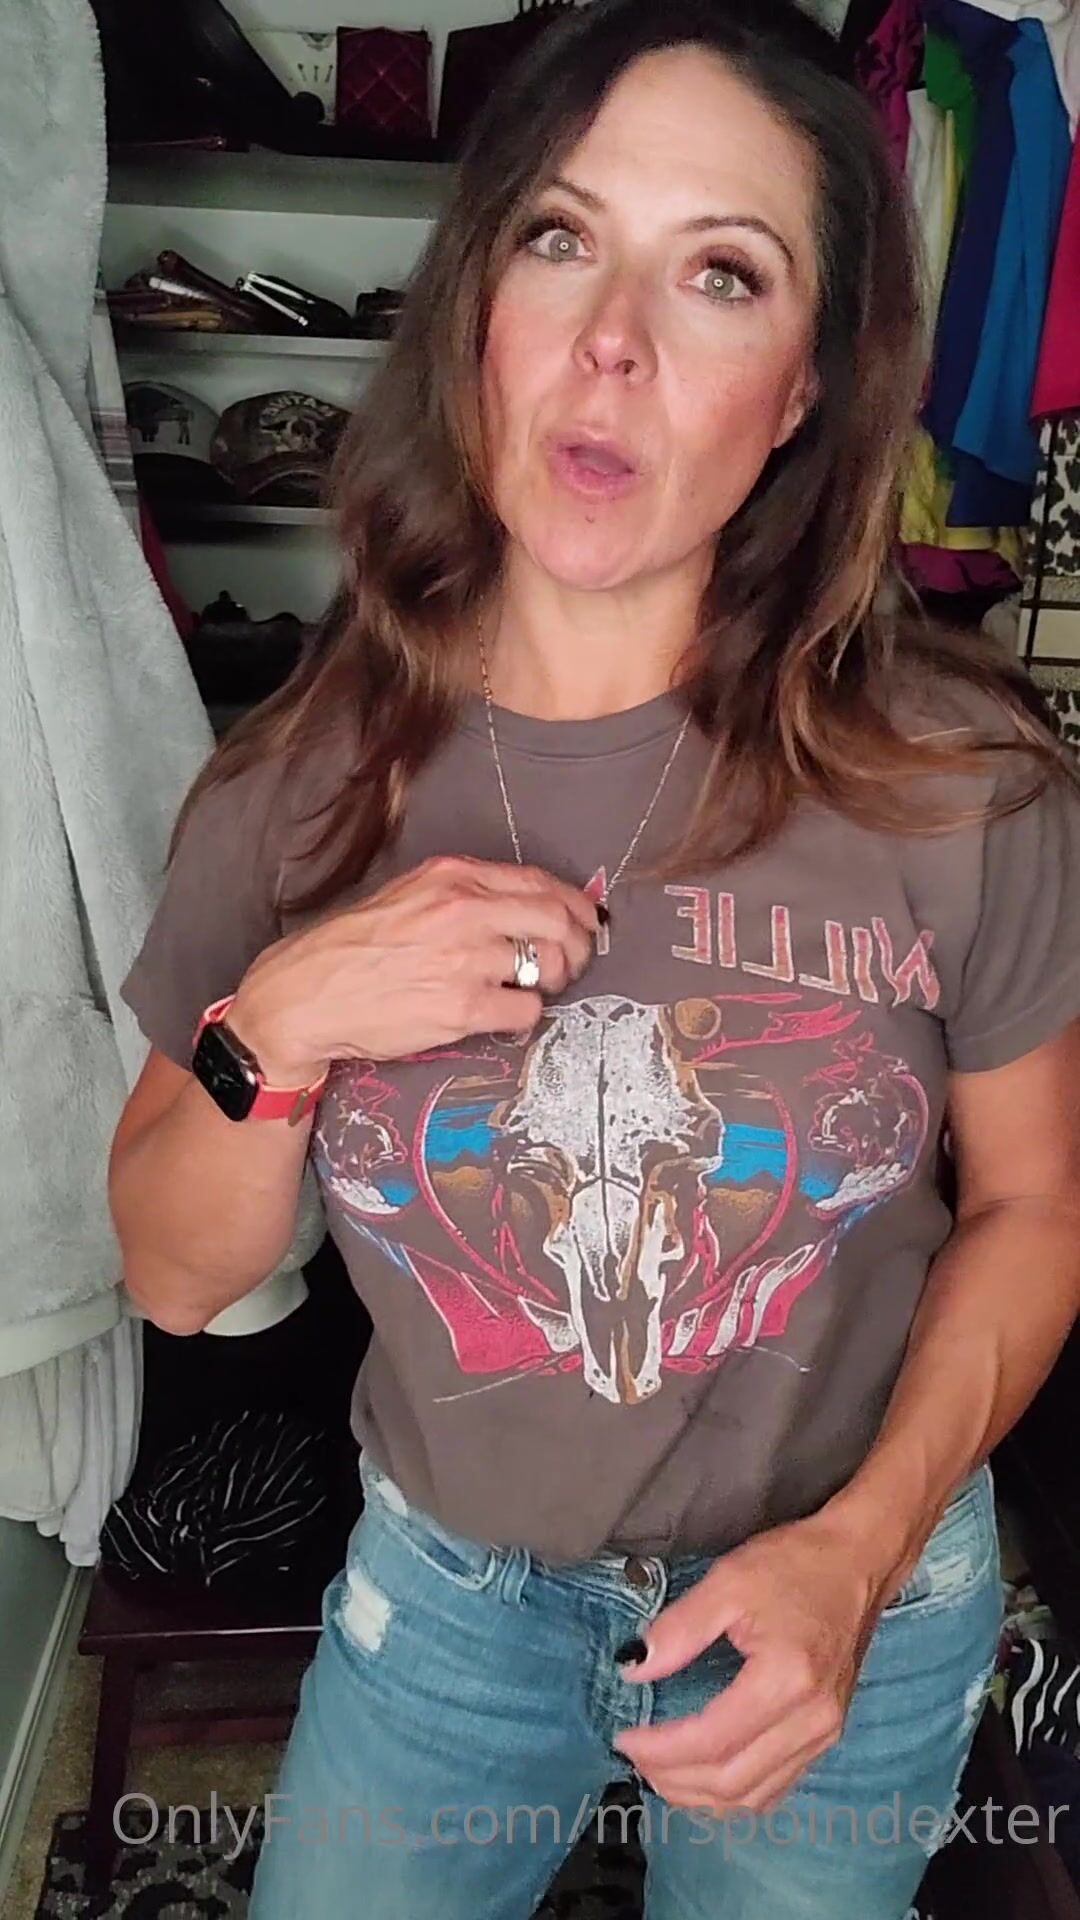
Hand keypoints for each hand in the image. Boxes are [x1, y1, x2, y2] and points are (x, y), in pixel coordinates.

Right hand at [228, 853, 597, 1081]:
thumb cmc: (353, 948)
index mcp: (451, 877)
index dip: (574, 904)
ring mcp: (464, 960)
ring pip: (548, 966)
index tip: (586, 920)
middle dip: (579, 944)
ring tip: (534, 989)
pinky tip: (503, 1013)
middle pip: (556, 920)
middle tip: (574, 962)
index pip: (539, 881)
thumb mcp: (407, 895)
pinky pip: (526, 1010)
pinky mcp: (462, 1008)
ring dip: (553, 981)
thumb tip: (526, 903)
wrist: (305, 996)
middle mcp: (463, 911)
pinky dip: (525, 1014)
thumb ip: (464, 893)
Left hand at [611, 1511, 895, 1817]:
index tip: (623, 1735)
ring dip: (699, 1795)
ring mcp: (825, 1733)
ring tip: (658, 1769)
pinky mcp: (827, 1734)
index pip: (712, 1741)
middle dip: (672, 1778)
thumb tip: (633, 1669)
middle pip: (731, 1781)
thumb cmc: (795, 1564)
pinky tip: (704, 1772)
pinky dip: (733, 1791)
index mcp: (786, 1681)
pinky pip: (775, 1786)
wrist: (859, 1561)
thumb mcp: (729, 1580)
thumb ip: (679, 1628)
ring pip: (753, 1795)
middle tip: (633, 1754)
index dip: (661, 1749)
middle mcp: (812, 1720)